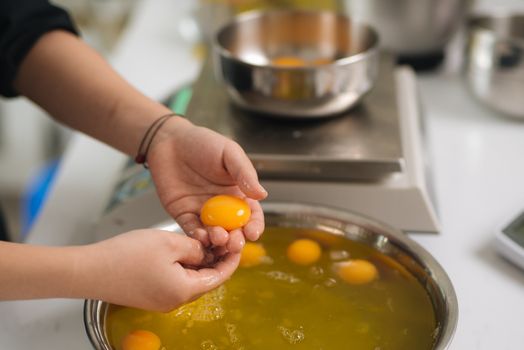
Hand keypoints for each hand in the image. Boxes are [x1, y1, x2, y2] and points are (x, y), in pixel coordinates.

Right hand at [79, 229, 239, 311]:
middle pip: (206, 279)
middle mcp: (175, 301)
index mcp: (184, 291)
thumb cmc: (125, 256)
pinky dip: (183, 266)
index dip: (231, 259)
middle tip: (220, 237)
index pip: (220, 277)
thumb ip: (195, 248)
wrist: (88, 270)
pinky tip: (181, 249)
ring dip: (198, 261)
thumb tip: (206, 253)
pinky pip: (175, 280)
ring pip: (190, 279)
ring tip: (201, 239)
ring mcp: (161, 300)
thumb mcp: (170, 242)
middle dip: (215, 258)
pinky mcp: (150, 295)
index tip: (238, 243)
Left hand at [147, 117, 266, 252]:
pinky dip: (197, 237)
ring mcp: (204, 213)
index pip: (251, 215)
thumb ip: (245, 173)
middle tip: (235, 242)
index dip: (254, 225)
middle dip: (236, 240)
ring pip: (214, 235)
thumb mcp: (229, 153)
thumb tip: (262, 195)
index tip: (253, 233)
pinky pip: (192, 231)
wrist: (169, 140)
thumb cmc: (202, 142)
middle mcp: (223, 207)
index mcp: (238, 193)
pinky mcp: (184, 215)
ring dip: (218, 241)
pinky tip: (201, 236)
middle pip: (234, 230)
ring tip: (219, 238)